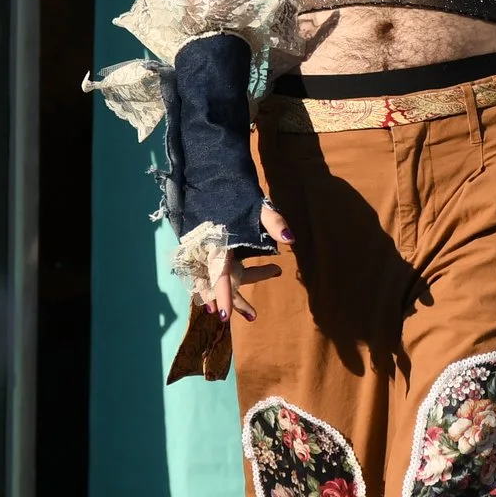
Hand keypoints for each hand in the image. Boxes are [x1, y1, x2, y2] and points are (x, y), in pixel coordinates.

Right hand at [202, 201, 293, 322]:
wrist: (211, 179)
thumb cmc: (237, 194)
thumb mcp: (258, 207)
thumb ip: (273, 222)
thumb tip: (290, 238)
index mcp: (219, 244)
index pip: (220, 276)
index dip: (223, 297)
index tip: (224, 317)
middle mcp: (209, 251)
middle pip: (220, 283)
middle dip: (235, 301)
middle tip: (253, 316)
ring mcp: (205, 251)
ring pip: (217, 279)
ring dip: (233, 294)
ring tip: (250, 311)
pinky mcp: (205, 249)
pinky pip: (214, 271)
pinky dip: (226, 282)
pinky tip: (239, 287)